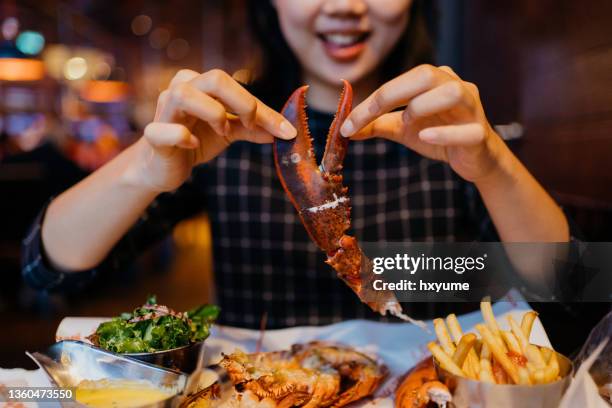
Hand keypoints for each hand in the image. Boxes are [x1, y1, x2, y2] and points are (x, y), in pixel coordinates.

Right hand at [133, 69, 295, 192]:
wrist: (163, 167)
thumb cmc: (195, 140)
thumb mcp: (229, 132)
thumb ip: (253, 128)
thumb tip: (285, 131)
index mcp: (201, 84)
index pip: (236, 86)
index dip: (263, 109)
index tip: (285, 130)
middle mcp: (181, 89)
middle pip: (214, 78)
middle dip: (242, 103)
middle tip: (250, 126)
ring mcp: (164, 110)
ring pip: (185, 94)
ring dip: (213, 113)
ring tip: (222, 131)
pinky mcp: (153, 135)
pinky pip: (164, 129)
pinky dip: (182, 136)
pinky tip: (192, 145)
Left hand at [340, 65, 503, 183]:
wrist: (472, 159)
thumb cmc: (438, 136)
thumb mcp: (402, 128)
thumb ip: (377, 124)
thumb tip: (345, 128)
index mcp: (435, 81)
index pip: (400, 81)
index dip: (371, 100)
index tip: (347, 123)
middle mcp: (456, 86)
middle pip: (426, 75)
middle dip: (391, 94)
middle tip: (368, 116)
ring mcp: (472, 108)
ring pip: (452, 93)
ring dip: (423, 106)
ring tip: (408, 122)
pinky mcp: (480, 134)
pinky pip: (467, 130)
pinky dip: (445, 133)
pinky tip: (426, 136)